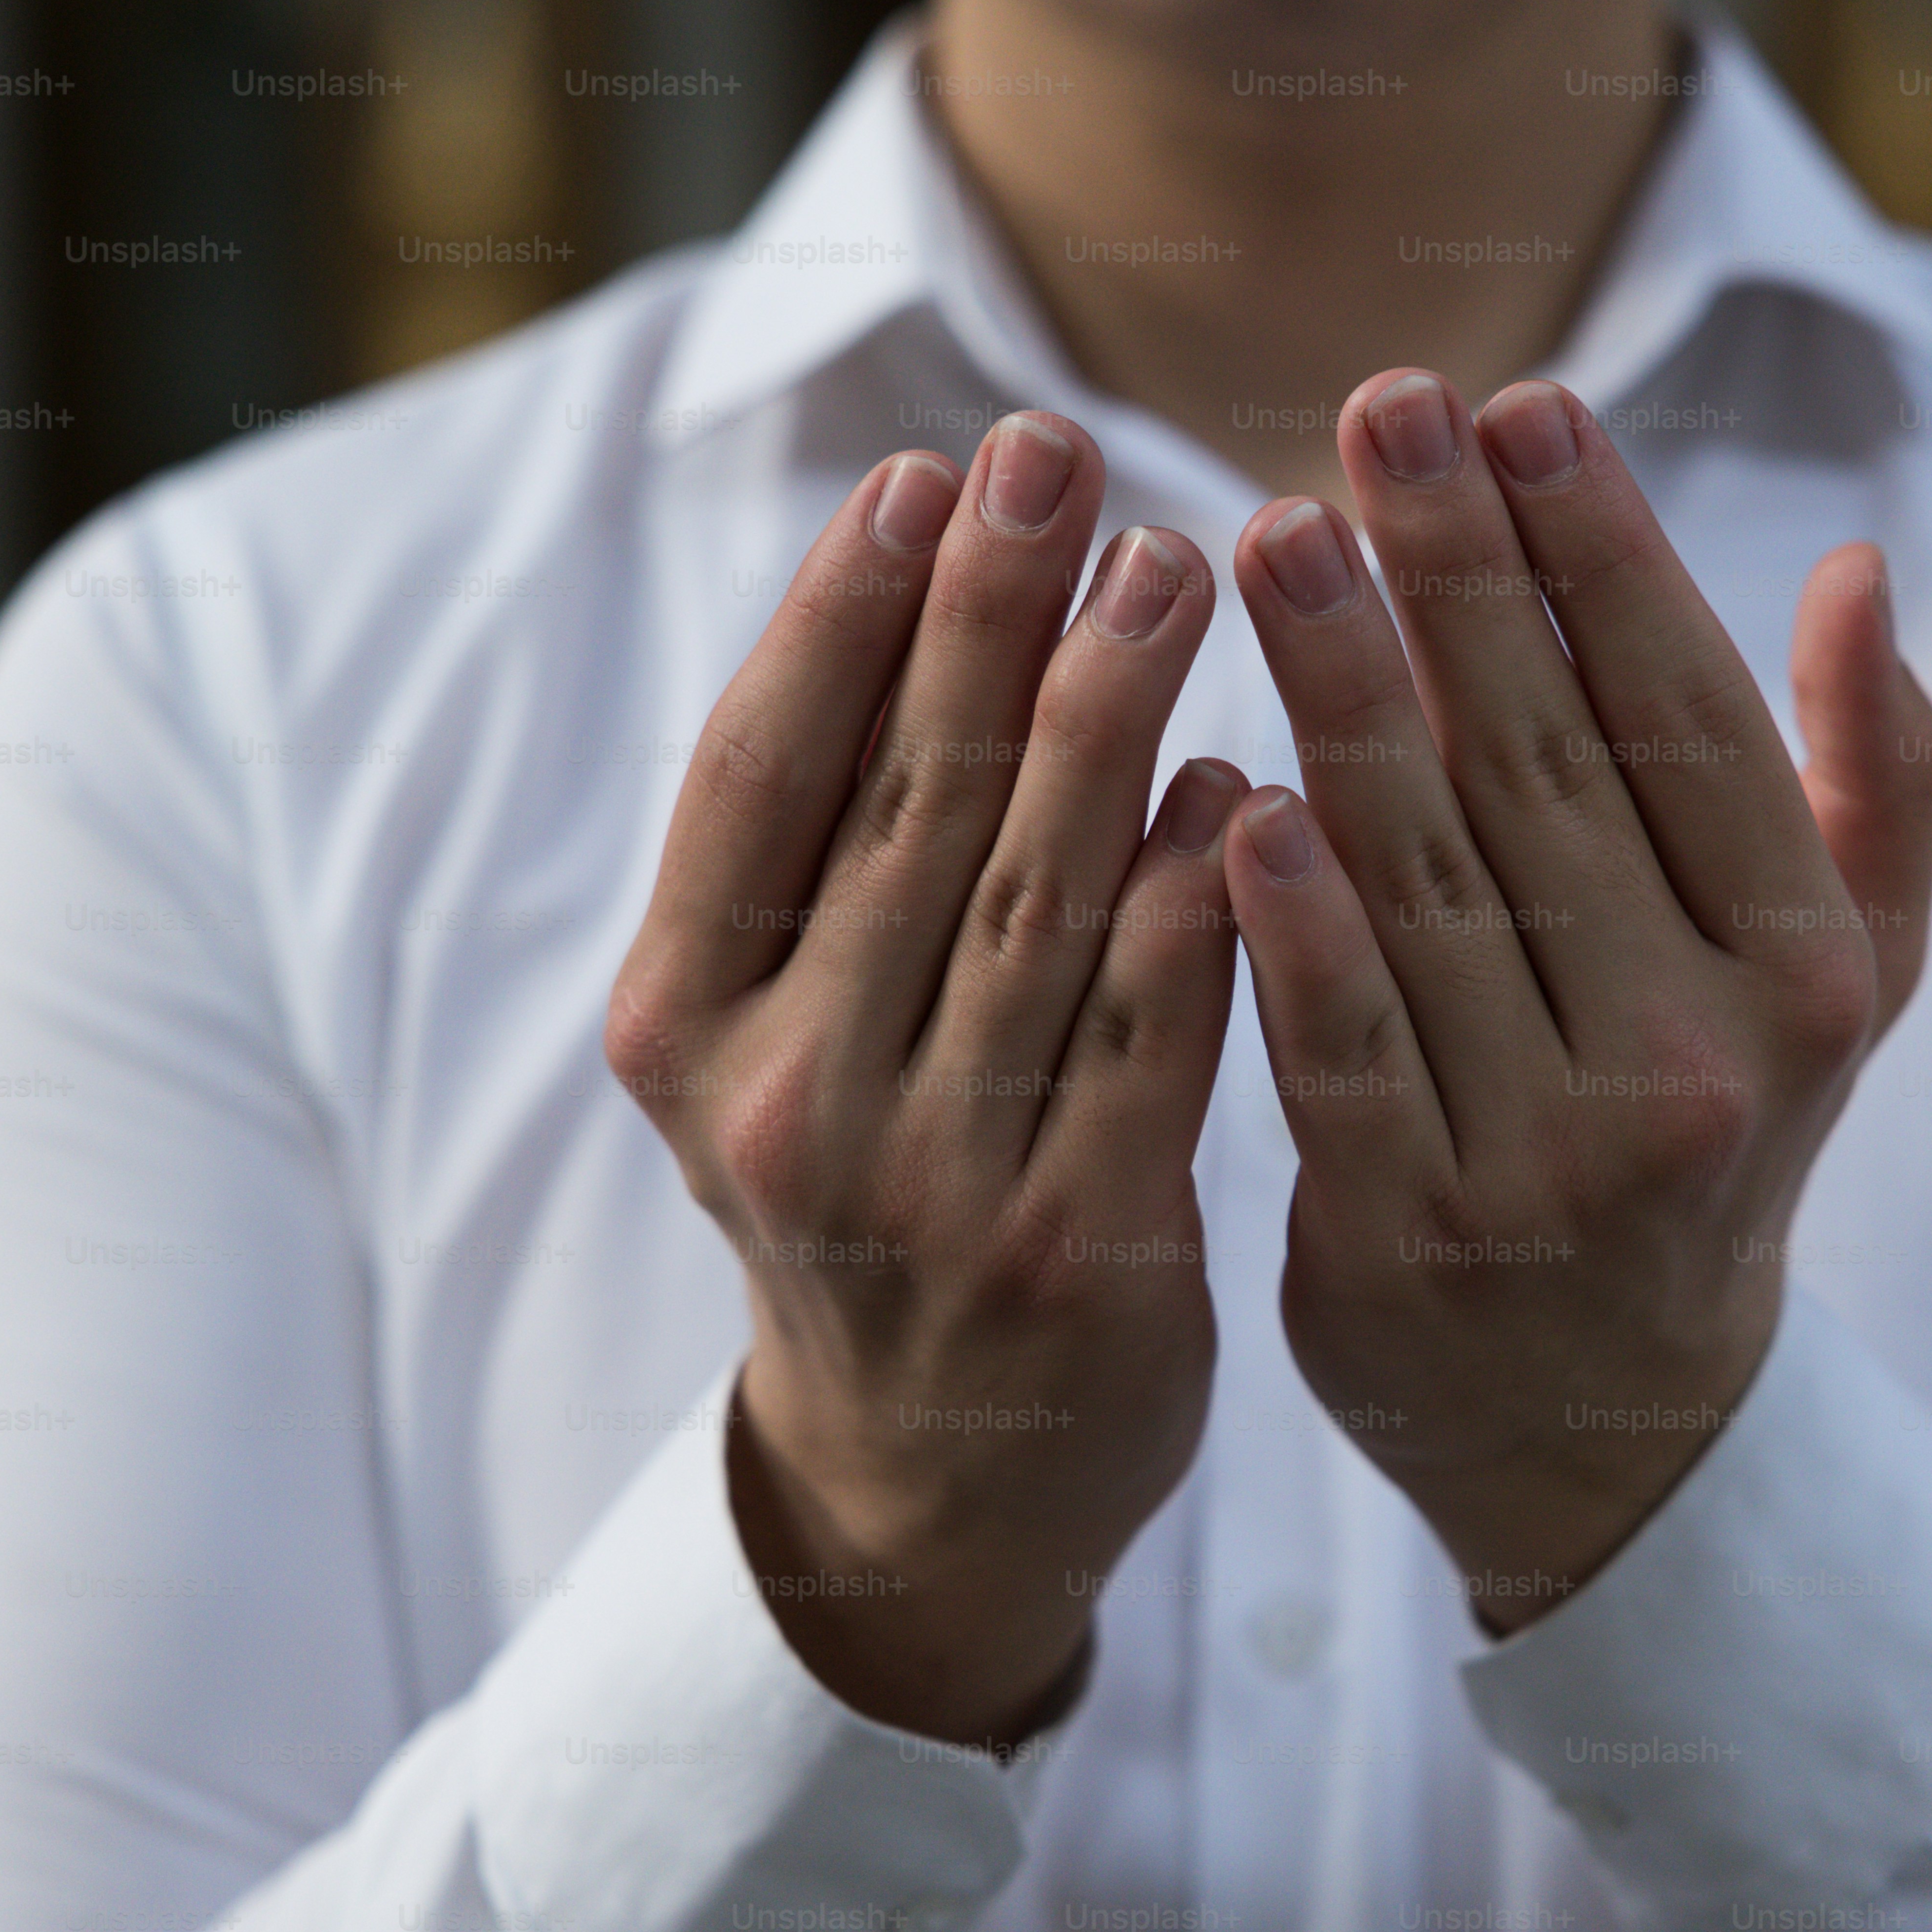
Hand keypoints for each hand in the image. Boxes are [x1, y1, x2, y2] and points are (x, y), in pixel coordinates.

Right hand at [605, 411, 1248, 1744]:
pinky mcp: (1082, 1255)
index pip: (756, 777)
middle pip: (902, 811)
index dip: (837, 612)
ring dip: (1106, 715)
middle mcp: (781, 1103)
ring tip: (1174, 564)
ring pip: (1033, 902)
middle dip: (986, 614)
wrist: (930, 1473)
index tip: (921, 472)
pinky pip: (1153, 1035)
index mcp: (682, 1025)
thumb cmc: (866, 1187)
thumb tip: (906, 586)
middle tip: (1060, 458)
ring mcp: (931, 1186)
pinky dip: (1199, 900)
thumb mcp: (774, 1036)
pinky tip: (1249, 784)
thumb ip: (817, 855)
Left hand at [1216, 371, 1931, 1631]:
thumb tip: (1862, 572)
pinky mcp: (1408, 1235)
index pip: (1689, 720)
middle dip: (1456, 575)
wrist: (1612, 1421)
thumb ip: (1871, 780)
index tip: (1525, 406)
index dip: (1605, 554)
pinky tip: (1230, 790)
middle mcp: (1692, 1061)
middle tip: (1375, 408)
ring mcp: (1546, 1155)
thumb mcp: (1838, 980)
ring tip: (1268, 530)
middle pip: (1548, 771)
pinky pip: (1336, 1047)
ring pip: (1429, 884)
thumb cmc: (1713, 1135)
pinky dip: (1289, 924)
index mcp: (1802, 971)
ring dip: (1343, 696)